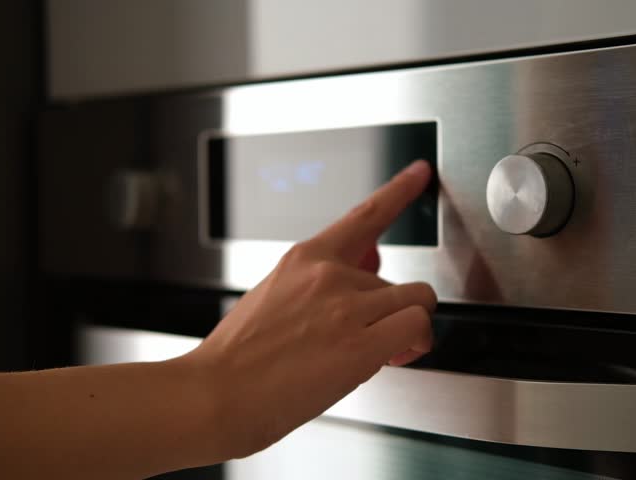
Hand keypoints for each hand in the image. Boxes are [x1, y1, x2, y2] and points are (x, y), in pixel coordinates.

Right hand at [184, 160, 436, 458]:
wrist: (216, 394)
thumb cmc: (240, 357)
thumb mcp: (274, 297)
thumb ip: (323, 280)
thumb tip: (368, 264)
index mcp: (304, 257)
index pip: (364, 215)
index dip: (398, 190)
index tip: (419, 172)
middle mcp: (328, 273)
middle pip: (396, 279)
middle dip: (390, 311)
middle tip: (372, 340)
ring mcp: (345, 306)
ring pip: (417, 299)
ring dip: (410, 327)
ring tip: (385, 350)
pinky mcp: (361, 344)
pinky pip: (418, 326)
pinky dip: (418, 342)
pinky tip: (397, 356)